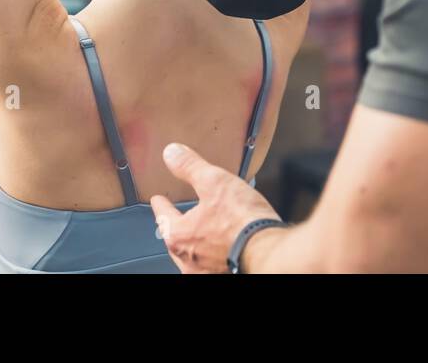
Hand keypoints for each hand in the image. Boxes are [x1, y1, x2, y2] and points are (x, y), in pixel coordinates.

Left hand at [150, 143, 282, 273]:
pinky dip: (212, 251)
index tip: (159, 201)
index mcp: (180, 236)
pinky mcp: (224, 274)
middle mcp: (189, 259)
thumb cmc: (241, 220)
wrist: (268, 249)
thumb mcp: (214, 181)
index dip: (161, 205)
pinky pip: (211, 262)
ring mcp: (205, 270)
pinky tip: (223, 244)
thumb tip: (172, 154)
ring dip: (195, 241)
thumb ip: (190, 167)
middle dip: (177, 225)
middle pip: (176, 238)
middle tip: (179, 216)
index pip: (163, 216)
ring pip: (192, 253)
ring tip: (203, 229)